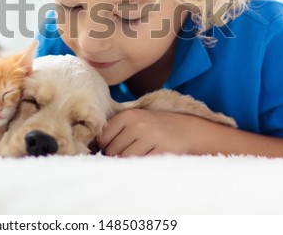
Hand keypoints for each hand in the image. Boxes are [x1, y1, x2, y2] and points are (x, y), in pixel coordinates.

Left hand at [97, 109, 211, 156]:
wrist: (189, 129)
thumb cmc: (156, 127)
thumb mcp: (137, 120)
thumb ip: (117, 130)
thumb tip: (93, 148)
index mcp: (128, 115)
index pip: (103, 138)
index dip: (105, 148)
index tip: (113, 149)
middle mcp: (138, 124)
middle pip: (113, 151)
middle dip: (117, 157)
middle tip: (129, 154)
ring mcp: (151, 137)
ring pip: (126, 159)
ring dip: (129, 163)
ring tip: (139, 156)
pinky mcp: (163, 150)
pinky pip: (142, 164)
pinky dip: (141, 166)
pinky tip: (148, 160)